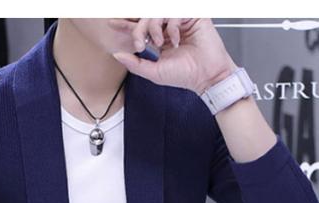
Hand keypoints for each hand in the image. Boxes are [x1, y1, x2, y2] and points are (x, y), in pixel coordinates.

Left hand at [108, 18, 237, 94]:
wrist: (206, 76)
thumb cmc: (184, 75)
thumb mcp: (154, 72)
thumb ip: (135, 64)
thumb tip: (117, 55)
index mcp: (159, 41)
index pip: (140, 28)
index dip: (126, 25)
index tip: (112, 23)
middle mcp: (168, 29)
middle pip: (146, 17)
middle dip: (139, 29)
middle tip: (140, 43)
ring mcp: (180, 21)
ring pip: (158, 12)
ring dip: (154, 27)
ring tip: (159, 42)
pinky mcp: (192, 16)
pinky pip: (175, 12)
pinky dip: (172, 26)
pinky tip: (176, 40)